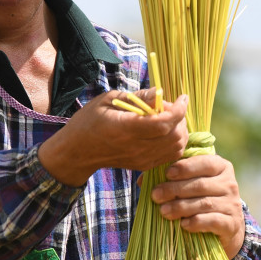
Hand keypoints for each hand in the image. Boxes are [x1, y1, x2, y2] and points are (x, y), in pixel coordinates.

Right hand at [38, 90, 188, 186]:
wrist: (78, 151)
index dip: (179, 109)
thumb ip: (137, 97)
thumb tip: (160, 93)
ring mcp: (141, 160)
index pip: (164, 122)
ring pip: (176, 148)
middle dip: (180, 118)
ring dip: (180, 130)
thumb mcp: (108, 100)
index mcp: (126, 129)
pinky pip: (170, 156)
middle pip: (175, 136)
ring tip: (169, 118)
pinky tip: (165, 131)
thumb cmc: (90, 121)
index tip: (182, 97)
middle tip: (171, 106)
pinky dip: (175, 142)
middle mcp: (136, 148)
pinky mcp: (143, 166)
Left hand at [150, 153, 244, 258]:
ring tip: (163, 211)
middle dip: (174, 190)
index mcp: (220, 167)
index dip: (185, 167)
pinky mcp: (231, 223)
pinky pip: (213, 221)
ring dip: (181, 207)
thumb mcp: (189, 186)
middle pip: (200, 185)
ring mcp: (232, 204)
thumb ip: (170, 178)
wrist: (225, 227)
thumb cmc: (201, 199)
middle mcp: (229, 184)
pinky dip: (196, 222)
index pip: (205, 163)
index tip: (167, 173)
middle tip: (155, 196)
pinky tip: (183, 225)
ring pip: (204, 203)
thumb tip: (143, 181)